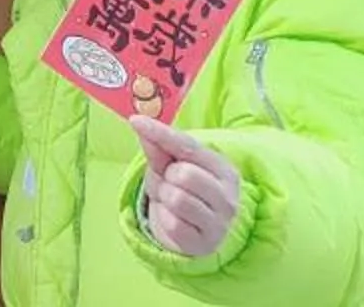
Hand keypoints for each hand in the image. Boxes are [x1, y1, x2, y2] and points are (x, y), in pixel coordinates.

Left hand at [132, 116, 243, 258]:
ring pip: (176, 198)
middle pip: (183, 173)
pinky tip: (174, 219)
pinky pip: (171, 224)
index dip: (161, 133)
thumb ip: (159, 147)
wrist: (199, 232)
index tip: (136, 121)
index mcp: (224, 169)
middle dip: (167, 176)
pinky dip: (165, 219)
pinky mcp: (204, 242)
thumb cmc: (186, 191)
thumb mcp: (174, 166)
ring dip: (164, 198)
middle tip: (172, 183)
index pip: (189, 146)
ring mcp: (219, 222)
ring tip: (172, 200)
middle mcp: (227, 196)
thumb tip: (140, 123)